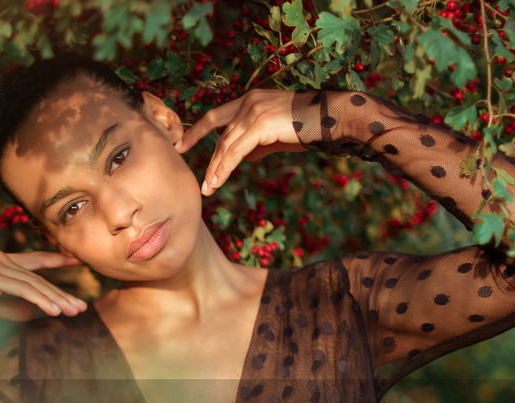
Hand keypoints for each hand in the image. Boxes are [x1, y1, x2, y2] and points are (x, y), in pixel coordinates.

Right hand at [0, 250, 87, 321]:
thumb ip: (7, 308)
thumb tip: (30, 313)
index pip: (33, 261)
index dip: (55, 260)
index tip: (75, 261)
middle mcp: (0, 259)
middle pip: (38, 276)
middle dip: (60, 292)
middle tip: (80, 306)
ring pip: (33, 284)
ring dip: (55, 299)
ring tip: (72, 312)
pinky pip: (22, 289)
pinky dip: (40, 300)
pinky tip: (53, 311)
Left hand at [174, 89, 305, 195]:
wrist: (332, 117)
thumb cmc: (308, 126)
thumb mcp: (275, 135)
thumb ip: (257, 144)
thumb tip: (243, 159)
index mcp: (250, 100)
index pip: (216, 117)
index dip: (197, 131)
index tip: (181, 145)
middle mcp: (248, 102)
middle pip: (220, 135)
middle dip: (208, 160)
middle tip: (201, 182)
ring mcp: (253, 111)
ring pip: (226, 144)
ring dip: (215, 169)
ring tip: (208, 189)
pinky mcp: (260, 124)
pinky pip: (236, 151)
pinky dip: (225, 167)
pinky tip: (218, 181)